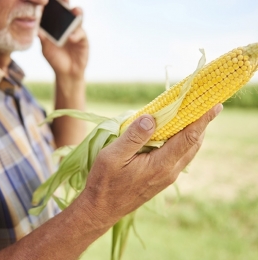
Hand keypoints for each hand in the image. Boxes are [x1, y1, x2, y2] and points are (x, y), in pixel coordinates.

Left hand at [38, 4, 88, 80]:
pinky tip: (71, 38)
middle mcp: (67, 25)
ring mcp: (76, 31)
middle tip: (64, 0)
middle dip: (66, 4)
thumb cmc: (56, 59)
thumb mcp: (46, 49)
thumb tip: (36, 29)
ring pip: (78, 18)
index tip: (47, 2)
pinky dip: (76, 34)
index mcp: (57, 25)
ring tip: (74, 11)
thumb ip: (43, 38)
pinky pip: (80, 33)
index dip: (52, 5)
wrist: (66, 73)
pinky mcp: (83, 39)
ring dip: (76, 13)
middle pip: (68, 10)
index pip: (55, 12)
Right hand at [79, 104, 222, 227]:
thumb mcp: (112, 156)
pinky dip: (182, 141)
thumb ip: (133, 136)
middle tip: (203, 103)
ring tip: (191, 114)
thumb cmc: (104, 182)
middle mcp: (169, 171)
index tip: (215, 104)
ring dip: (192, 132)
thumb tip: (151, 117)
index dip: (203, 119)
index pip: (188, 137)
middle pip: (193, 144)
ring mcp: (167, 177)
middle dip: (201, 123)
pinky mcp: (161, 179)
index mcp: (160, 164)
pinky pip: (179, 156)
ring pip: (188, 151)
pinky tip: (172, 133)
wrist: (102, 209)